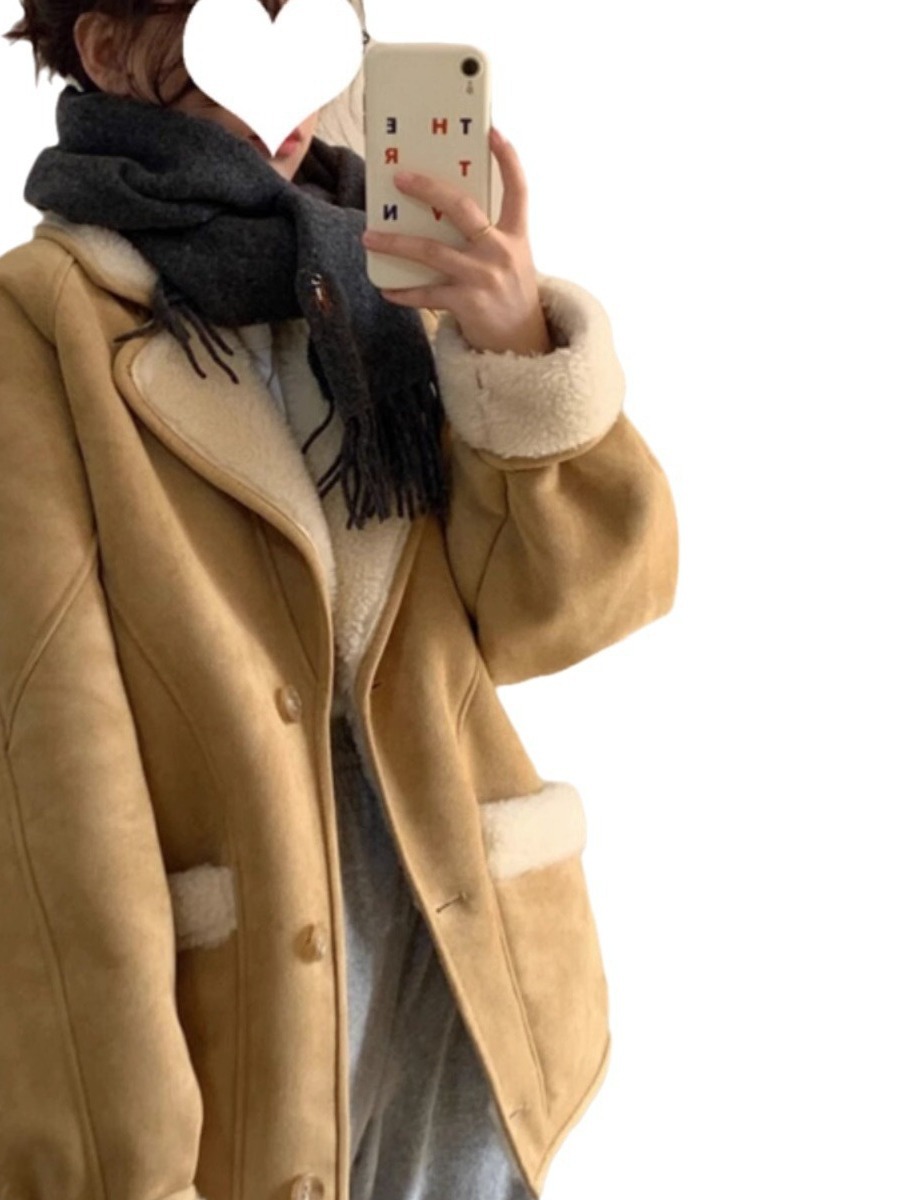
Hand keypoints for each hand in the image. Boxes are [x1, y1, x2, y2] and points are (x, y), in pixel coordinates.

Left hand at [361, 127, 552, 355]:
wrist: (523, 344)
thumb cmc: (510, 294)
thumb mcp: (512, 259)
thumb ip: (488, 235)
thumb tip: (442, 212)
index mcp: (516, 235)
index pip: (517, 188)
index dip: (507, 158)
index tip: (492, 131)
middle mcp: (501, 251)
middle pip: (461, 208)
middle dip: (427, 189)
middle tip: (399, 178)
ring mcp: (483, 277)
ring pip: (431, 251)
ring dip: (395, 244)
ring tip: (369, 237)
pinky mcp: (467, 303)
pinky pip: (426, 294)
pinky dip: (403, 292)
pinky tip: (385, 288)